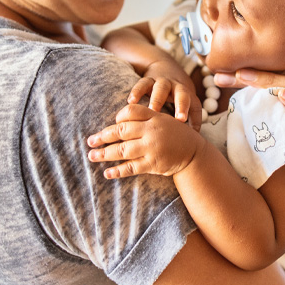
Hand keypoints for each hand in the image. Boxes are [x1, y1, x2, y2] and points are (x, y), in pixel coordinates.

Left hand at [87, 104, 203, 177]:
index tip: (112, 124)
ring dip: (104, 154)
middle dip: (103, 136)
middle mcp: (152, 131)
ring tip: (91, 156)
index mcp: (154, 116)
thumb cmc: (175, 135)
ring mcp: (152, 148)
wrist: (194, 153)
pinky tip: (107, 173)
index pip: (130, 111)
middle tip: (90, 141)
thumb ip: (144, 117)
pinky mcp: (153, 164)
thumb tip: (117, 121)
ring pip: (122, 150)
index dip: (118, 117)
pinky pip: (131, 168)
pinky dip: (118, 171)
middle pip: (121, 131)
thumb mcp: (163, 119)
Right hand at [128, 60, 202, 130]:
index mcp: (188, 95)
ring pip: (161, 89)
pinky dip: (137, 92)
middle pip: (182, 94)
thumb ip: (191, 120)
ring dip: (157, 100)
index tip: (194, 131)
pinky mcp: (148, 79)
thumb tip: (193, 141)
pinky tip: (131, 102)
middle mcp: (177, 87)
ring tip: (152, 111)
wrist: (165, 66)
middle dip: (181, 106)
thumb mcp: (187, 102)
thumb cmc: (177, 93)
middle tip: (179, 119)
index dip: (195, 118)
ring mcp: (162, 82)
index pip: (195, 106)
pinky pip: (142, 84)